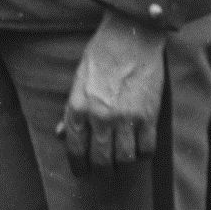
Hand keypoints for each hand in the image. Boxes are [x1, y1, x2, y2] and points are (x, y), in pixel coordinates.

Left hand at [58, 12, 166, 175]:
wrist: (131, 37)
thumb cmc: (101, 55)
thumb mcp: (78, 80)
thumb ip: (71, 110)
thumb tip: (61, 134)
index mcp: (78, 107)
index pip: (75, 148)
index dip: (78, 165)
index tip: (81, 172)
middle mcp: (100, 116)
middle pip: (100, 160)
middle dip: (100, 170)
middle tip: (103, 171)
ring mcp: (126, 118)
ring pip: (124, 159)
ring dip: (122, 165)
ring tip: (121, 162)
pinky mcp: (149, 116)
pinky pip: (146, 149)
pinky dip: (142, 154)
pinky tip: (139, 150)